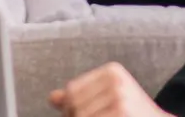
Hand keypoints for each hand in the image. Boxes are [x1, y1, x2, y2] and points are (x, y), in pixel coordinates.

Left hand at [49, 63, 170, 116]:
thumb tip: (52, 98)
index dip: (70, 107)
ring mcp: (120, 99)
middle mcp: (117, 81)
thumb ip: (80, 96)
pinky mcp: (122, 113)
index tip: (80, 114)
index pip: (72, 89)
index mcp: (112, 71)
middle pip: (75, 105)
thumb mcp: (108, 98)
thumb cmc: (131, 113)